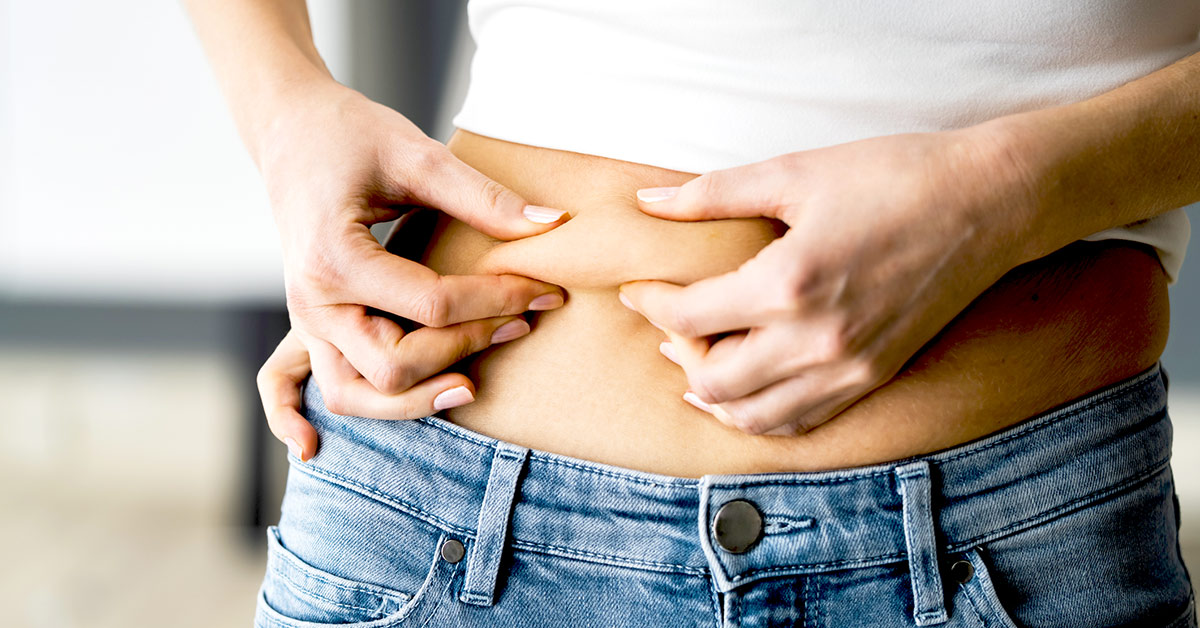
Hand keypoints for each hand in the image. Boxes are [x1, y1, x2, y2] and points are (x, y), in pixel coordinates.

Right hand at [258, 81, 569, 430]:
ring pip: (353, 394)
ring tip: (473, 387)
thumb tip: (551, 227)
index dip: (497, 300)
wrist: (291, 130)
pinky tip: (322, 447)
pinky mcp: (311, 324)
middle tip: (524, 322)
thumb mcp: (417, 156)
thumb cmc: (350, 135)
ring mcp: (306, 319)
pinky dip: (314, 417)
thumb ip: (482, 197)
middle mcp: (312, 299)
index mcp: (334, 256)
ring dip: (413, 400)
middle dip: (467, 348)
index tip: (545, 289)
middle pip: (395, 362)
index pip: (431, 304)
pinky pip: (309, 386)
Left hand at [618, 127, 1033, 434]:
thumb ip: (712, 193)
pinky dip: (761, 415)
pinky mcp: (873, 378)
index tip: (639, 290)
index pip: (690, 317)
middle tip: (670, 320)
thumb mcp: (794, 173)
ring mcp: (847, 368)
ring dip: (713, 393)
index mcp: (787, 283)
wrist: (988, 202)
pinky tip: (745, 391)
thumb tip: (648, 200)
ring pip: (754, 416)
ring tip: (697, 360)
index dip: (651, 304)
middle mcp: (814, 340)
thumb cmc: (893, 177)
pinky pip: (802, 422)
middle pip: (712, 380)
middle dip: (677, 351)